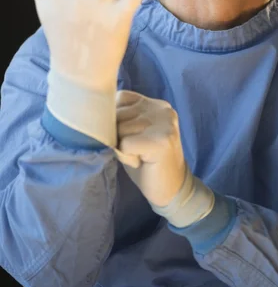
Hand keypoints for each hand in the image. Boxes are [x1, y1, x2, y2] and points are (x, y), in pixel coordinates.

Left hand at [116, 90, 186, 206]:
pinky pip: (125, 144)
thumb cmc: (147, 162)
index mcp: (155, 104)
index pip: (120, 98)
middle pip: (118, 114)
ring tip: (140, 156)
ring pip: (120, 129)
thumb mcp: (134, 133)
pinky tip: (141, 162)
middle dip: (118, 135)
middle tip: (137, 150)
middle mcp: (161, 109)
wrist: (172, 188)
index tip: (130, 137)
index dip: (115, 119)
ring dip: (122, 147)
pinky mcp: (161, 141)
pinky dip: (126, 157)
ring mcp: (163, 123)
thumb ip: (122, 119)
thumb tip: (94, 114)